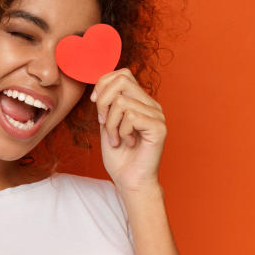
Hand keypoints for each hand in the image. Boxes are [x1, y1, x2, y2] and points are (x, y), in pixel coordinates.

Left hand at [92, 69, 165, 193]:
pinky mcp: (159, 127)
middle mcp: (151, 104)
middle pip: (122, 80)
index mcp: (140, 101)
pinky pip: (131, 117)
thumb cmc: (118, 155)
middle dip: (103, 101)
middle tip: (103, 122)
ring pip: (122, 102)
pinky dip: (121, 131)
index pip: (122, 74)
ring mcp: (157, 115)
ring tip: (116, 139)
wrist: (129, 180)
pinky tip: (127, 142)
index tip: (95, 104)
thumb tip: (100, 85)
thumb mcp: (106, 123)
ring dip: (111, 124)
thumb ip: (106, 103)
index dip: (103, 84)